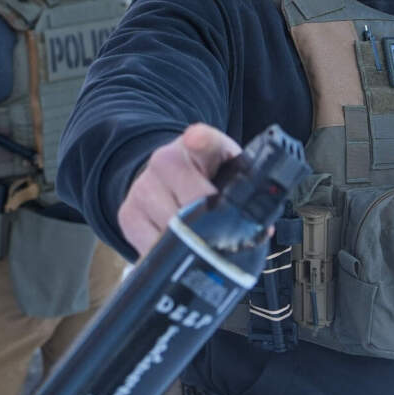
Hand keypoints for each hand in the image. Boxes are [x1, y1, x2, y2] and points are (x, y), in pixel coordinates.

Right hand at [117, 123, 242, 255]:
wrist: (166, 179)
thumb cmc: (207, 177)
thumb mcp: (232, 171)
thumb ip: (250, 189)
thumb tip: (265, 227)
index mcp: (198, 145)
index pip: (200, 139)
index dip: (200, 141)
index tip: (196, 141)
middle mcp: (163, 161)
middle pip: (190, 202)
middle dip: (211, 225)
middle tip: (225, 237)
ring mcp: (142, 187)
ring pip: (170, 228)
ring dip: (190, 243)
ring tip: (203, 245)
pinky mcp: (128, 214)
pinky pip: (149, 245)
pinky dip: (167, 255)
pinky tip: (180, 251)